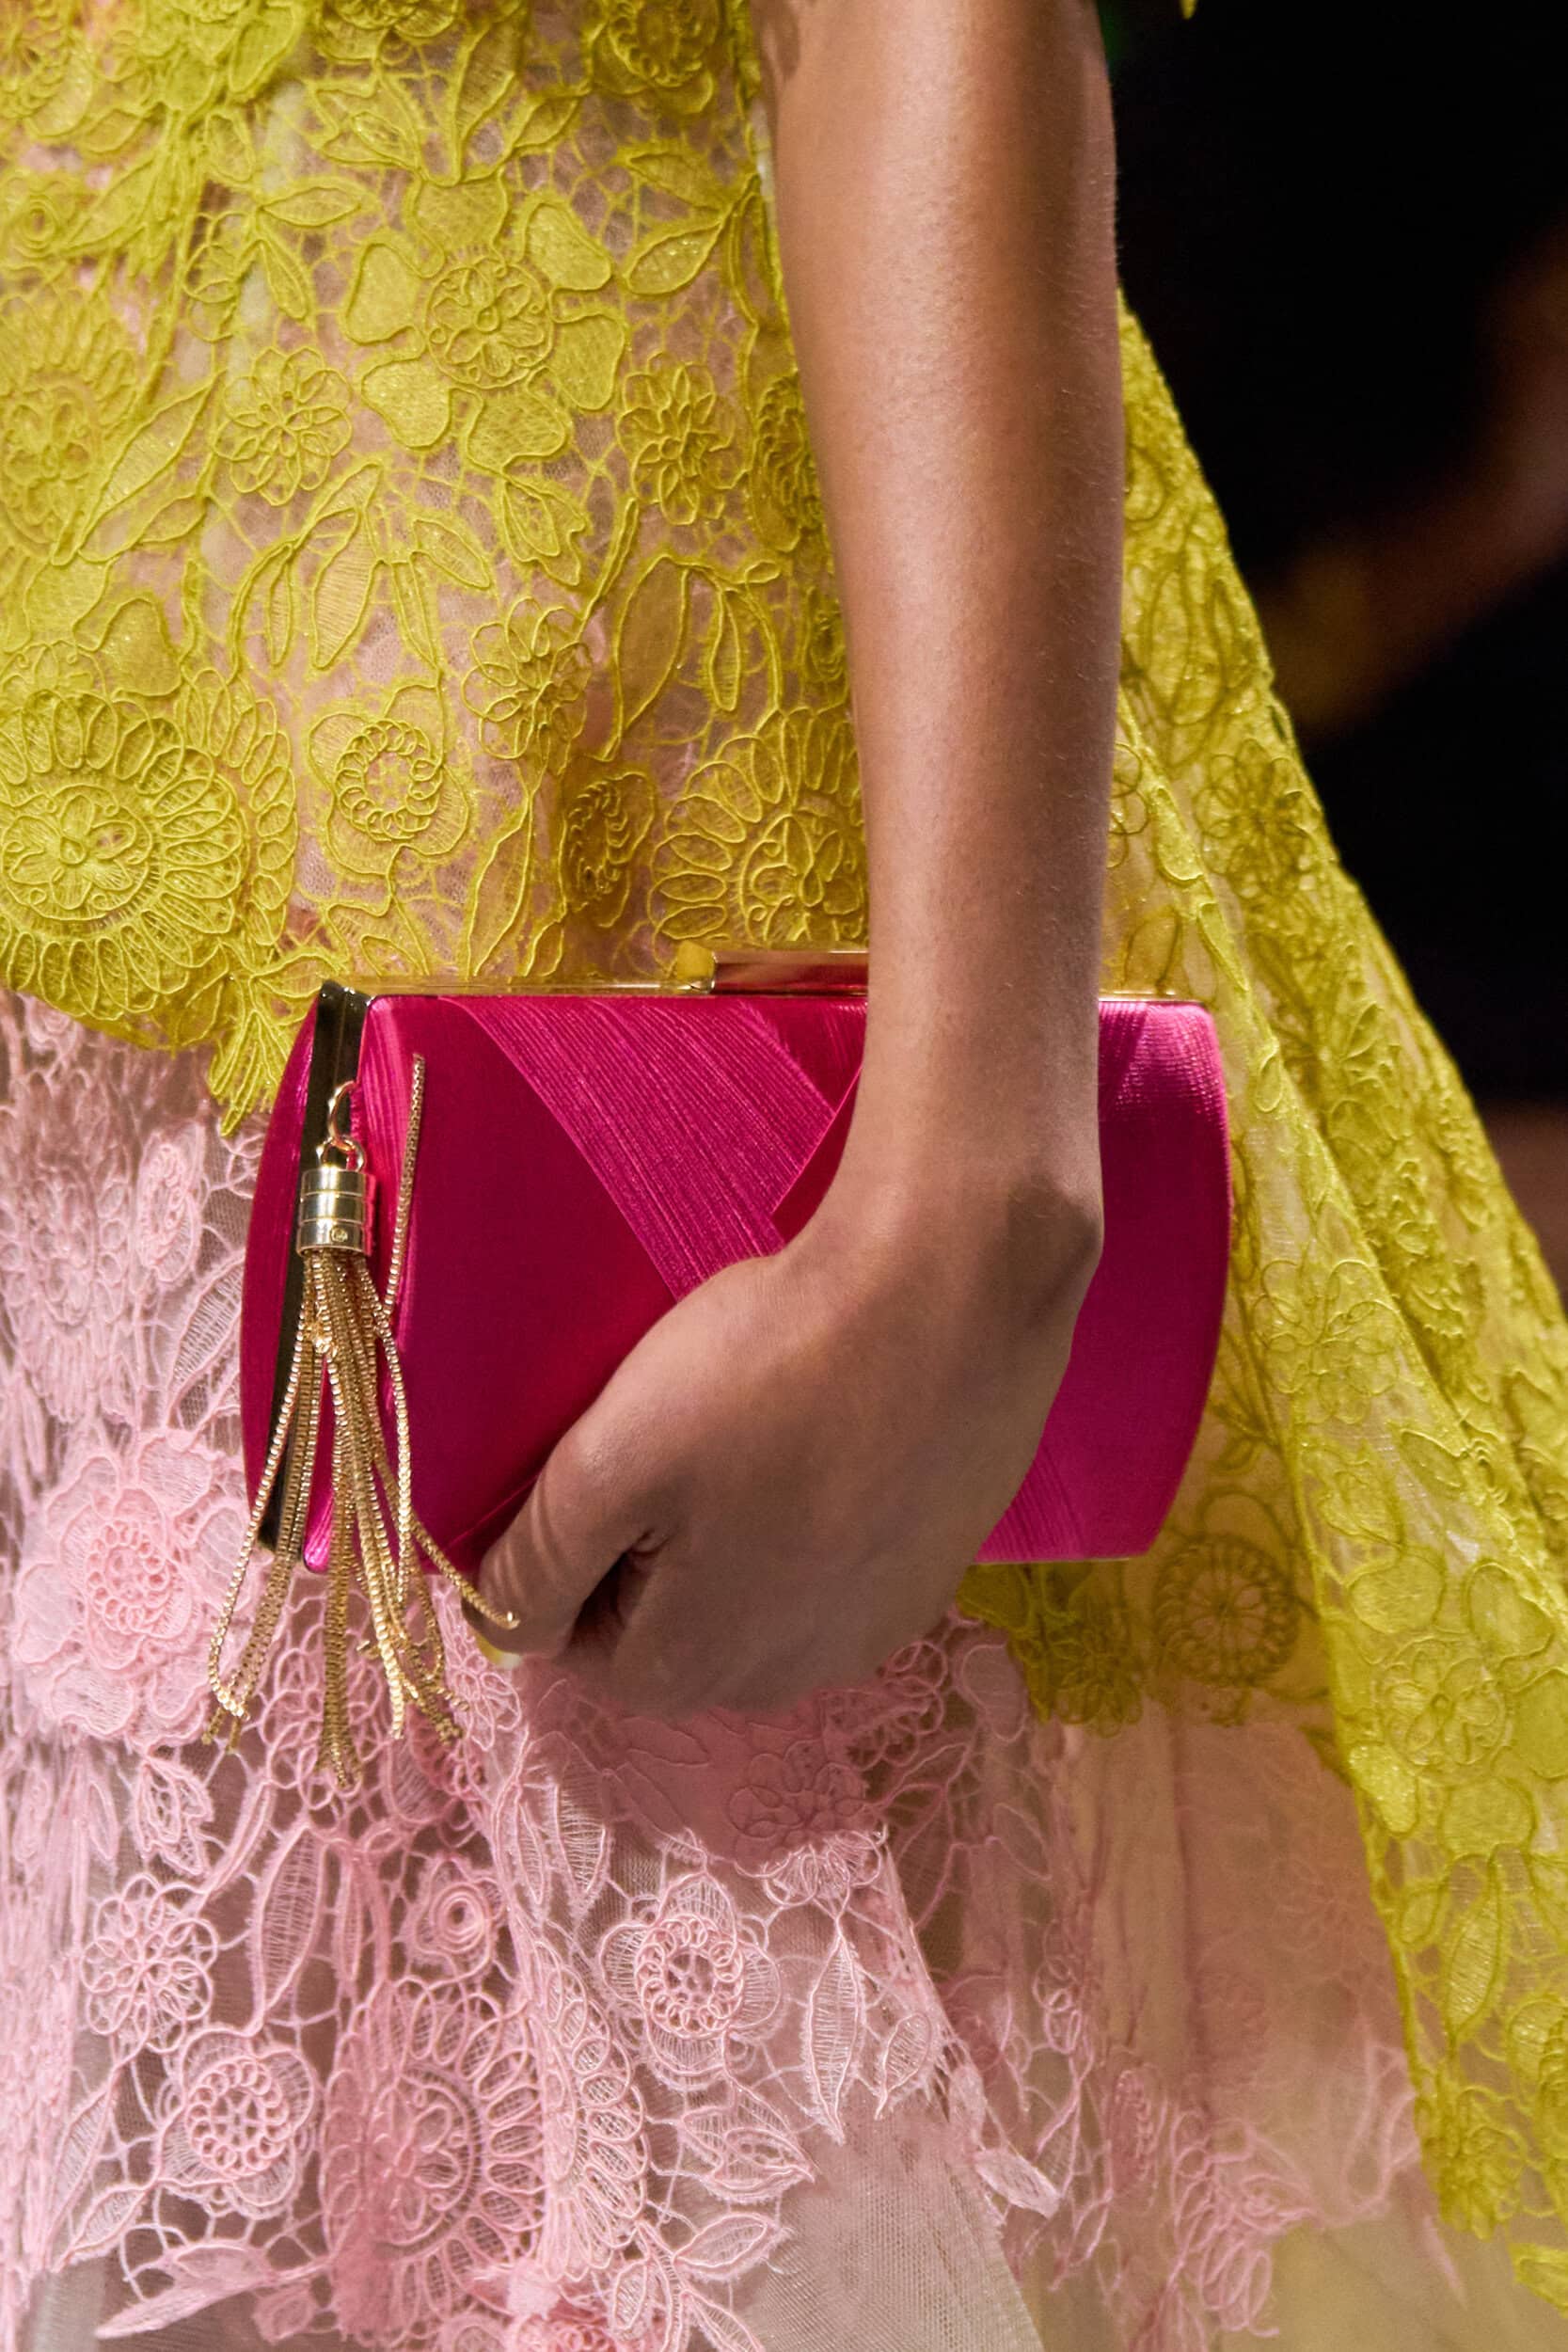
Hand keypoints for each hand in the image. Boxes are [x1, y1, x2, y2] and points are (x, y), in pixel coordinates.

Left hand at [473, 1164, 1099, 1716]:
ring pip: (757, 1587)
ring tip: (749, 1413)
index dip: (559, 1545)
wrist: (957, 1289)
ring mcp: (880, 1622)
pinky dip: (813, 1499)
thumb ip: (534, 1565)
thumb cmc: (772, 1370)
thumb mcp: (609, 1464)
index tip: (584, 1451)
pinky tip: (825, 1421)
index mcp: (701, 1669)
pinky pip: (836, 1553)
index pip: (575, 1639)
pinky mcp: (938, 1562)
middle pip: (670, 1622)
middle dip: (646, 1541)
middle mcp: (797, 1676)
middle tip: (664, 1423)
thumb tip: (497, 1623)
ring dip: (732, 1522)